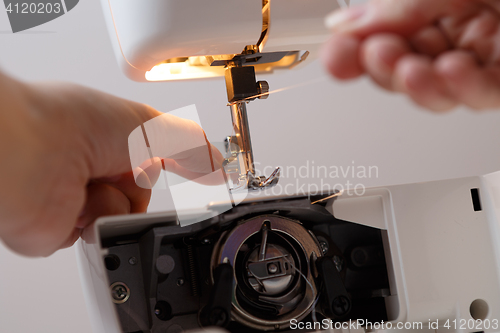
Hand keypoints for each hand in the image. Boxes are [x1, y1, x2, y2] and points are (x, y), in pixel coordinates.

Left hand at [0, 71, 222, 256]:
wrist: (29, 152)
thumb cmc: (74, 122)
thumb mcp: (150, 126)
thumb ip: (190, 147)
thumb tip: (218, 163)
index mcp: (111, 141)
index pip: (152, 161)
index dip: (172, 167)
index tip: (197, 176)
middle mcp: (93, 169)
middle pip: (139, 197)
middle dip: (136, 189)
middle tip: (124, 170)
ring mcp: (77, 199)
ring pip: (122, 220)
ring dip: (116, 204)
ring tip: (95, 184)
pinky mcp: (62, 228)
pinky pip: (98, 238)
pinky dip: (95, 222)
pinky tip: (80, 204)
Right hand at [321, 0, 499, 110]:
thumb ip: (394, 8)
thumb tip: (341, 26)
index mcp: (430, 8)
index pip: (379, 37)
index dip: (352, 52)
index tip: (334, 58)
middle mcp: (451, 36)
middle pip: (398, 71)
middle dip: (384, 68)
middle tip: (378, 54)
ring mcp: (477, 60)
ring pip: (433, 93)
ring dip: (417, 87)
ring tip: (412, 70)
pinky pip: (480, 97)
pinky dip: (462, 89)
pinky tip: (451, 71)